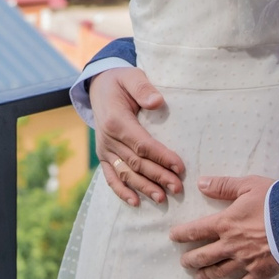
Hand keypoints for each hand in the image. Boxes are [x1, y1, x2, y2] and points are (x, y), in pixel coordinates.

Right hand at [92, 67, 183, 206]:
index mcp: (117, 121)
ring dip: (144, 188)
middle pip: (136, 163)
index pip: (142, 144)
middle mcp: (108, 138)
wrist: (98, 87)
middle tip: (178, 188)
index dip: (161, 157)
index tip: (180, 167)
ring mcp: (104, 149)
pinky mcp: (103, 156)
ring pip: (125, 173)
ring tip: (162, 199)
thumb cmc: (121, 81)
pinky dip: (121, 191)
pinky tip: (135, 202)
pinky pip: (110, 177)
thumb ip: (143, 88)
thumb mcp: (131, 76)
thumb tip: (157, 102)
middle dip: (158, 177)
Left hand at [170, 175, 278, 278]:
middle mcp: (231, 245)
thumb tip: (201, 184)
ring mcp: (245, 261)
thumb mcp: (249, 185)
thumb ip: (224, 186)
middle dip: (190, 260)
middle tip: (184, 262)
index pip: (196, 230)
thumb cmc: (276, 202)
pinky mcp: (261, 272)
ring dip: (206, 275)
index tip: (173, 237)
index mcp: (226, 223)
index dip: (182, 234)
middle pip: (203, 256)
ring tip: (198, 276)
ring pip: (219, 272)